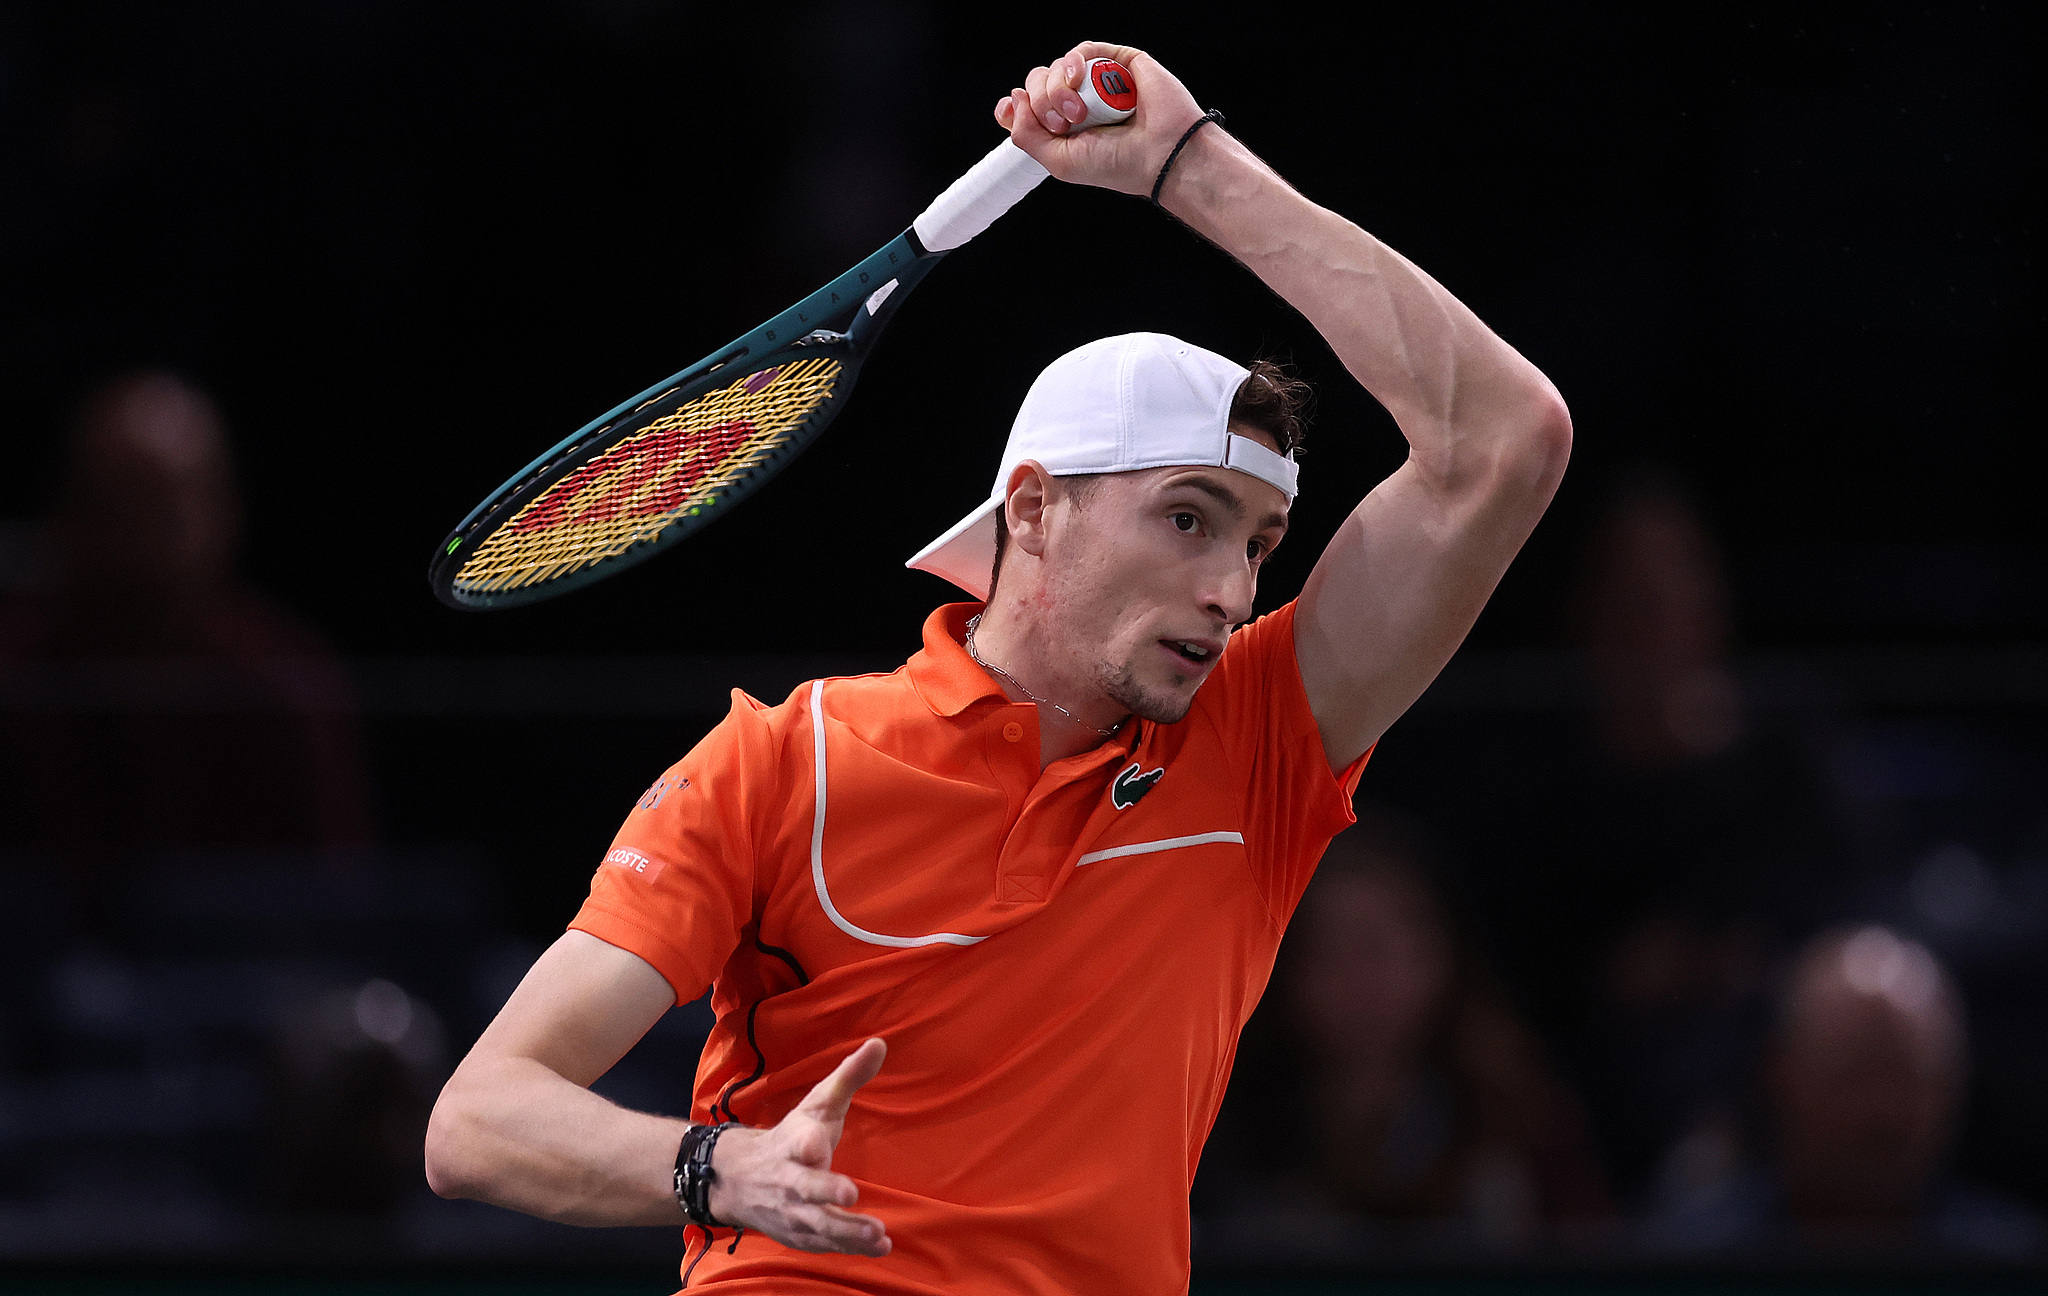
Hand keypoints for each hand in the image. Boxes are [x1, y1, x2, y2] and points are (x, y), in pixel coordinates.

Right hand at [705, 1038, 890, 1255]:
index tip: (816, 1143)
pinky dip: (850, 1248)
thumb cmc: (791, 1136)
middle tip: (850, 1194)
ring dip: (847, 1230)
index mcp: (793, 1143)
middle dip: (825, 1191)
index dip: (807, 1142)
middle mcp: (790, 1179)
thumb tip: (880, 1043)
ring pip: (818, 1224)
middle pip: (806, 1187)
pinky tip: (881, 1247)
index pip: (798, 1141)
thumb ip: (849, 1077)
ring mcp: (793, 1211)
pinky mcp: (799, 1235)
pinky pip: (825, 1244)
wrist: (738, 1179)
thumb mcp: (817, 1104)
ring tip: (878, 1232)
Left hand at [993, 41, 1204, 196]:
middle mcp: (1078, 105)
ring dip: (1057, 89)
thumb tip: (1014, 99)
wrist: (1161, 152)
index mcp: (1064, 130)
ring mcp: (1096, 84)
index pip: (1026, 108)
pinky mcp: (1116, 63)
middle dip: (1041, 103)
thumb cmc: (1119, 164)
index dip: (1014, 106)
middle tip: (1064, 123)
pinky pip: (1081, 51)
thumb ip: (1026, 135)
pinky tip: (1079, 80)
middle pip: (1037, 85)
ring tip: (1080, 112)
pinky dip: (1073, 63)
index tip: (1011, 109)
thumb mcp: (1059, 162)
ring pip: (1054, 69)